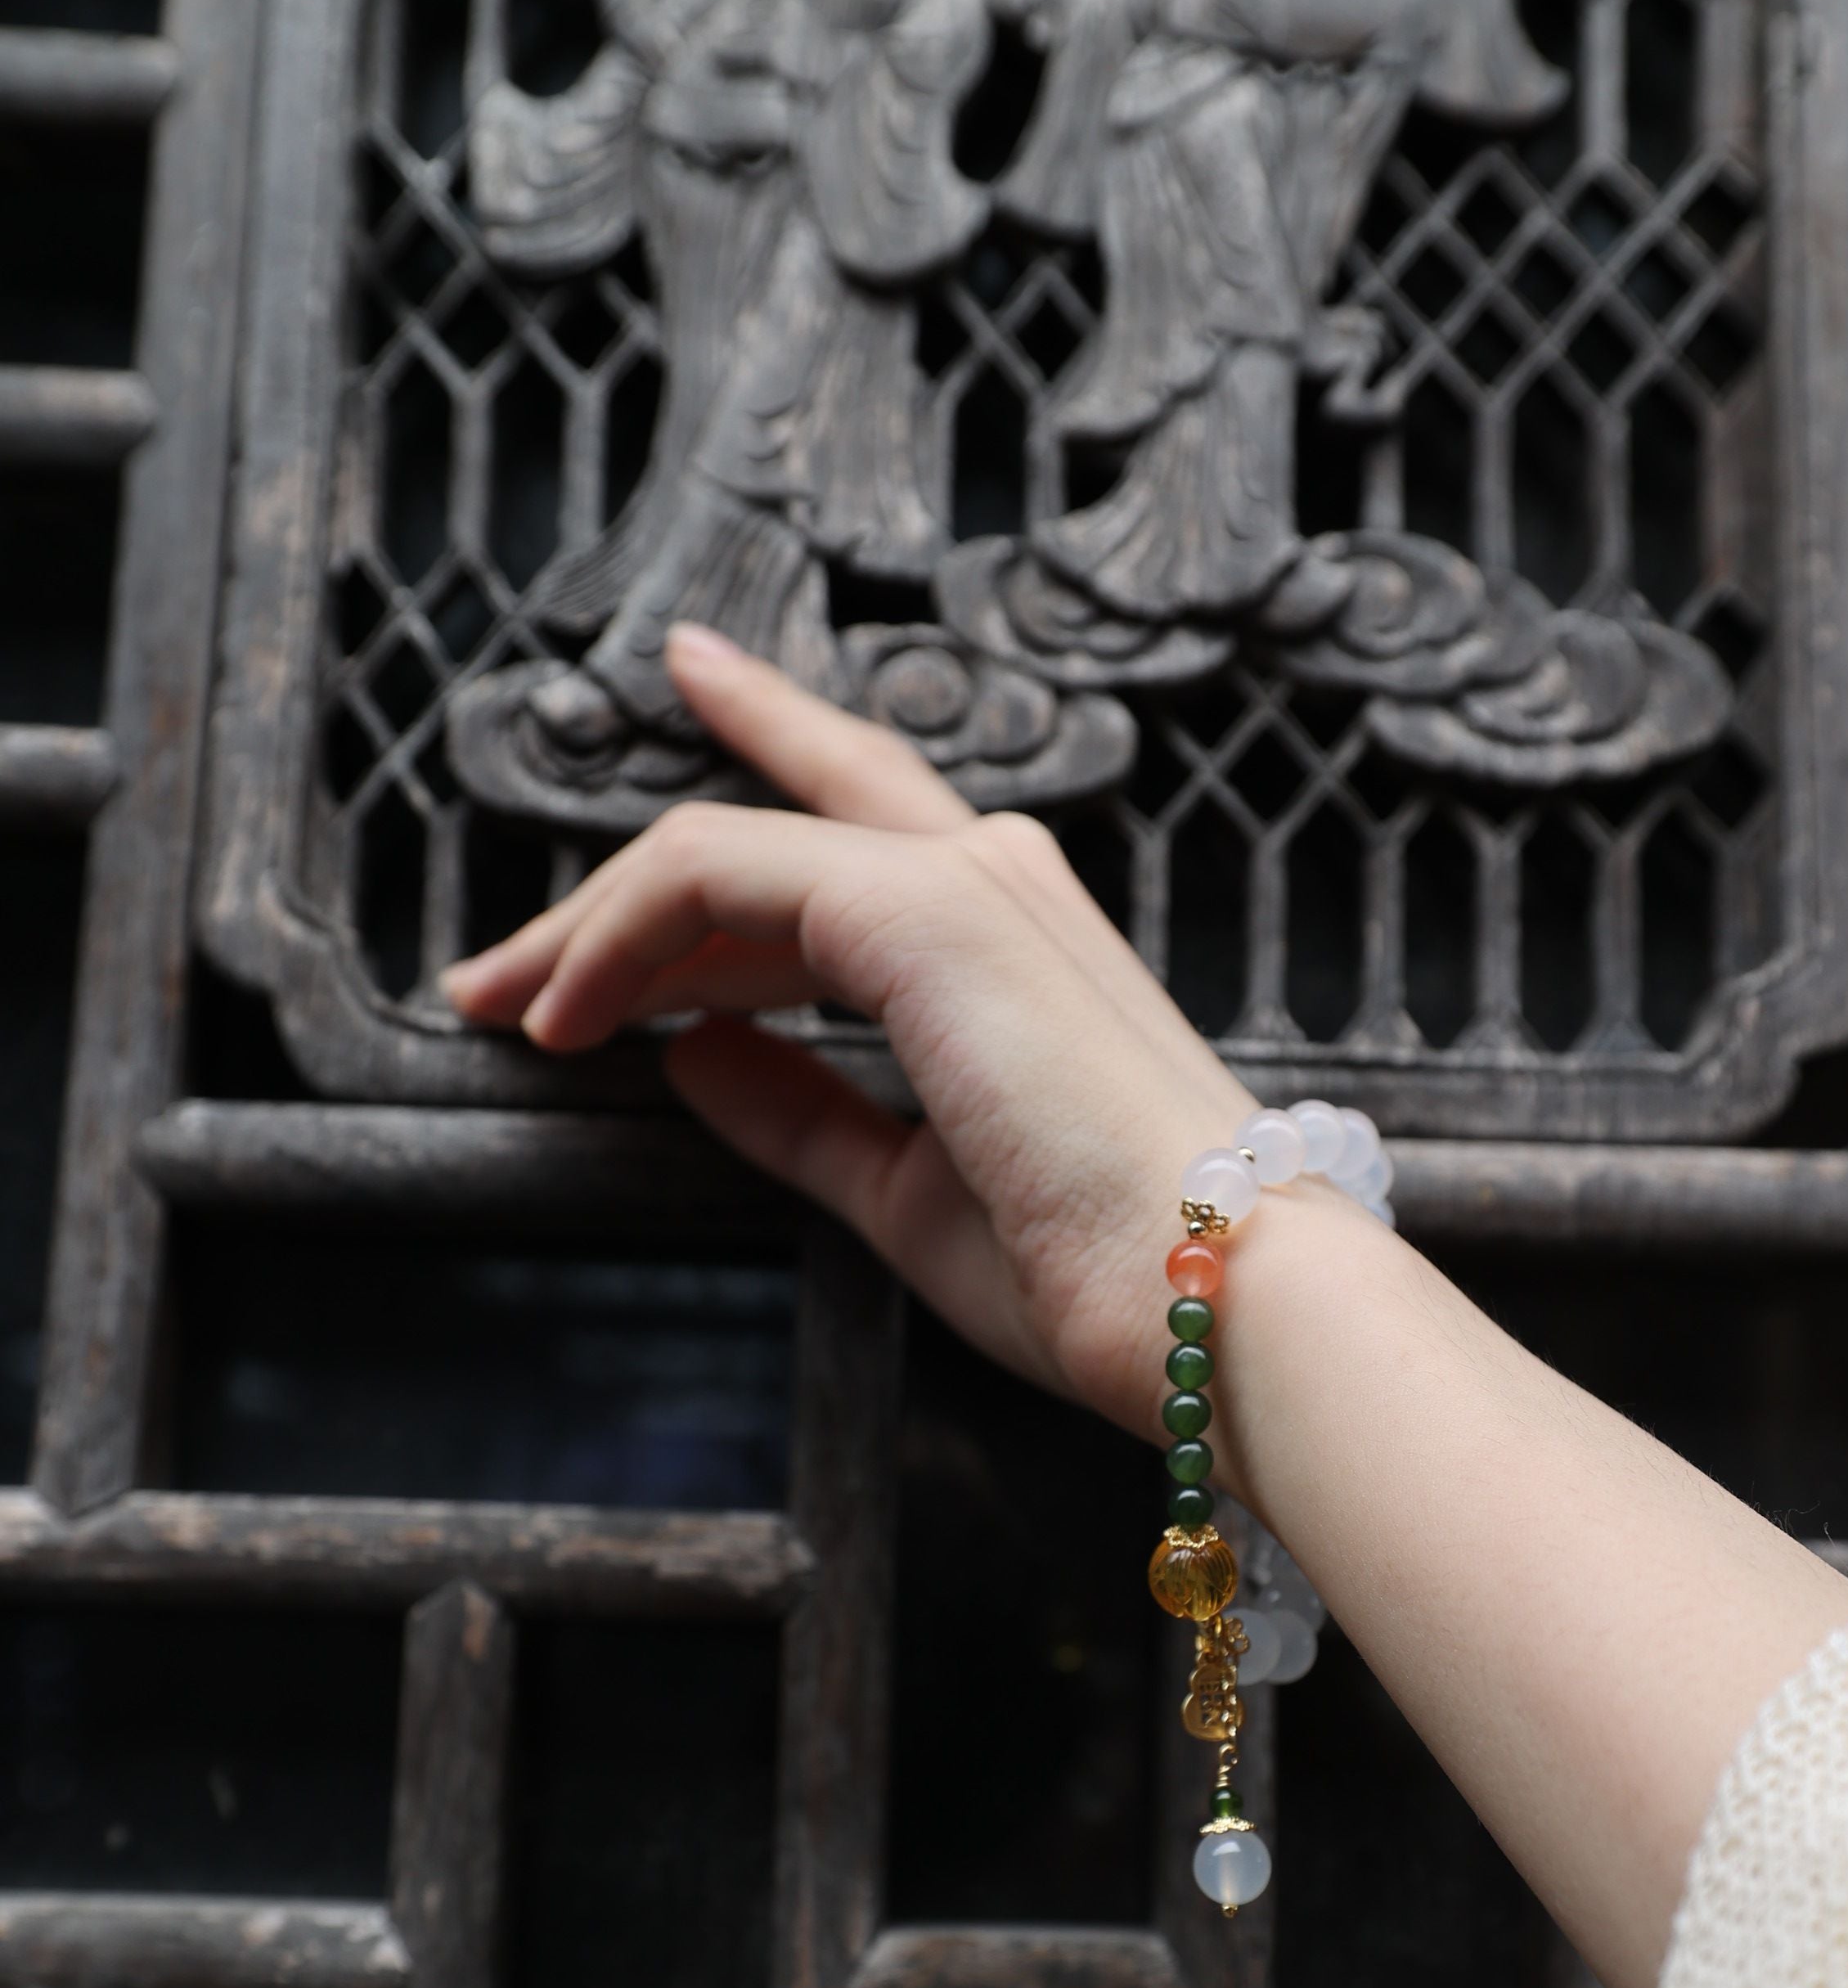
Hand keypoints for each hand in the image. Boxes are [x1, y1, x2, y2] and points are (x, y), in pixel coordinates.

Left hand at [442, 626, 1256, 1438]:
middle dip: (612, 897)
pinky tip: (566, 1018)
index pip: (852, 810)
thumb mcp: (906, 1189)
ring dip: (592, 926)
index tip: (683, 683)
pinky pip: (718, 875)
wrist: (1212, 1304)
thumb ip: (803, 1112)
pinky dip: (623, 939)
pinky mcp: (921, 912)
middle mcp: (988, 880)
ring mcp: (959, 882)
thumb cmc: (1099, 1270)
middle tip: (495, 972)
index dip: (760, 736)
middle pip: (760, 833)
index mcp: (1005, 939)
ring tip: (500, 1007)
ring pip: (716, 850)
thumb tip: (694, 1055)